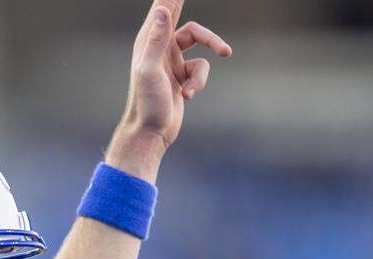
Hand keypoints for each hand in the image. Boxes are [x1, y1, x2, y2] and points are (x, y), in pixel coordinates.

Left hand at [108, 0, 231, 178]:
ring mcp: (171, 61)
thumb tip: (163, 8)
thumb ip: (156, 40)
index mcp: (149, 40)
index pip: (163, 6)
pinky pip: (201, 69)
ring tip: (226, 53)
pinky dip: (199, 81)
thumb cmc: (146, 103)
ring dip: (209, 51)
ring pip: (201, 43)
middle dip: (189, 3)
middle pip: (180, 14)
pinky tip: (188, 95)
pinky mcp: (182, 76)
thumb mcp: (150, 70)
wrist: (151, 132)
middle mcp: (159, 47)